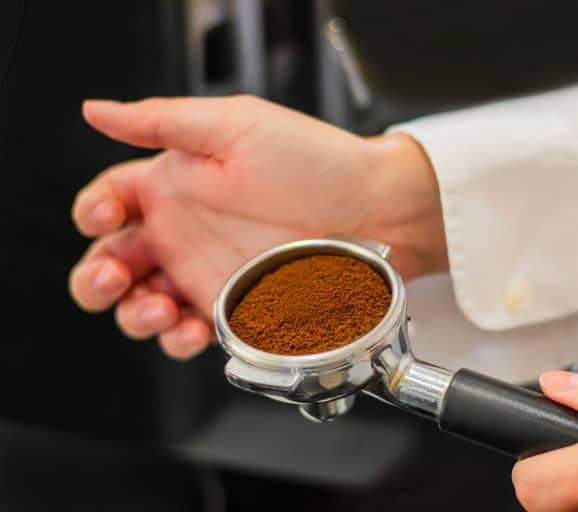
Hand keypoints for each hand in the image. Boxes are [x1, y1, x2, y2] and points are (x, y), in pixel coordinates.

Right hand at [69, 96, 446, 359]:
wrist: (374, 211)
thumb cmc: (316, 162)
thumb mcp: (236, 126)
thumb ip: (163, 122)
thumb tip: (98, 110)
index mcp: (177, 184)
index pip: (109, 200)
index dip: (93, 211)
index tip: (104, 216)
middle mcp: (186, 233)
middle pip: (112, 262)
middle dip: (98, 277)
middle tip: (114, 277)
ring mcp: (207, 275)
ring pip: (141, 306)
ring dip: (134, 315)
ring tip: (157, 307)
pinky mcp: (234, 310)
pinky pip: (188, 333)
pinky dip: (177, 339)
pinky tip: (190, 328)